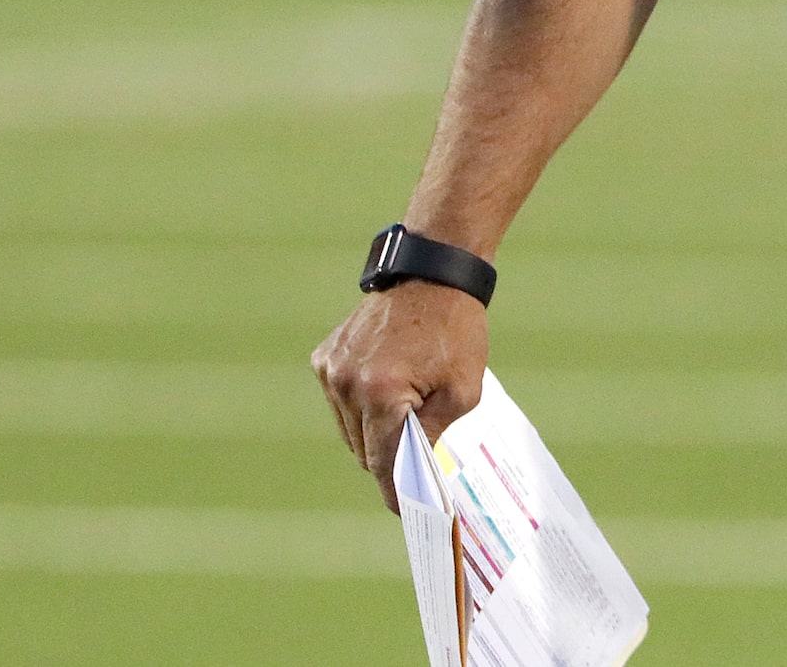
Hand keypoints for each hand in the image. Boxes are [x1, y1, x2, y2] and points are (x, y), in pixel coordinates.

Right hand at [311, 283, 487, 513]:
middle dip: (389, 460)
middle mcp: (346, 384)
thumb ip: (433, 434)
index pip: (383, 463)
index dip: (396, 493)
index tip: (407, 514)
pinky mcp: (325, 357)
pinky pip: (341, 401)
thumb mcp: (461, 390)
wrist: (433, 273)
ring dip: (374, 432)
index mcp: (380, 394)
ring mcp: (331, 370)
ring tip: (406, 417)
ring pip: (349, 429)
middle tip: (416, 466)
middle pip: (364, 450)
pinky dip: (361, 405)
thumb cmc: (455, 329)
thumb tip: (416, 470)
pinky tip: (387, 389)